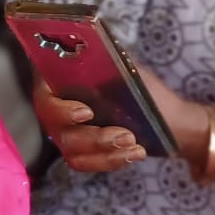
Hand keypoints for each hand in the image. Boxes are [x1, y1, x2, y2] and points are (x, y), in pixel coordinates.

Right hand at [32, 68, 205, 174]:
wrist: (170, 120)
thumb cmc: (147, 91)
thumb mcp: (131, 73)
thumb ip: (109, 65)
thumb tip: (95, 51)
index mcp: (64, 79)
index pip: (45, 95)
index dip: (60, 109)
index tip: (87, 113)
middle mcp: (59, 105)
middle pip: (57, 129)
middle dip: (92, 137)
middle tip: (126, 135)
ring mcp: (67, 130)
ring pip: (71, 150)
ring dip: (104, 152)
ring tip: (134, 145)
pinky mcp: (81, 152)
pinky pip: (83, 163)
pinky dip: (109, 161)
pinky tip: (133, 155)